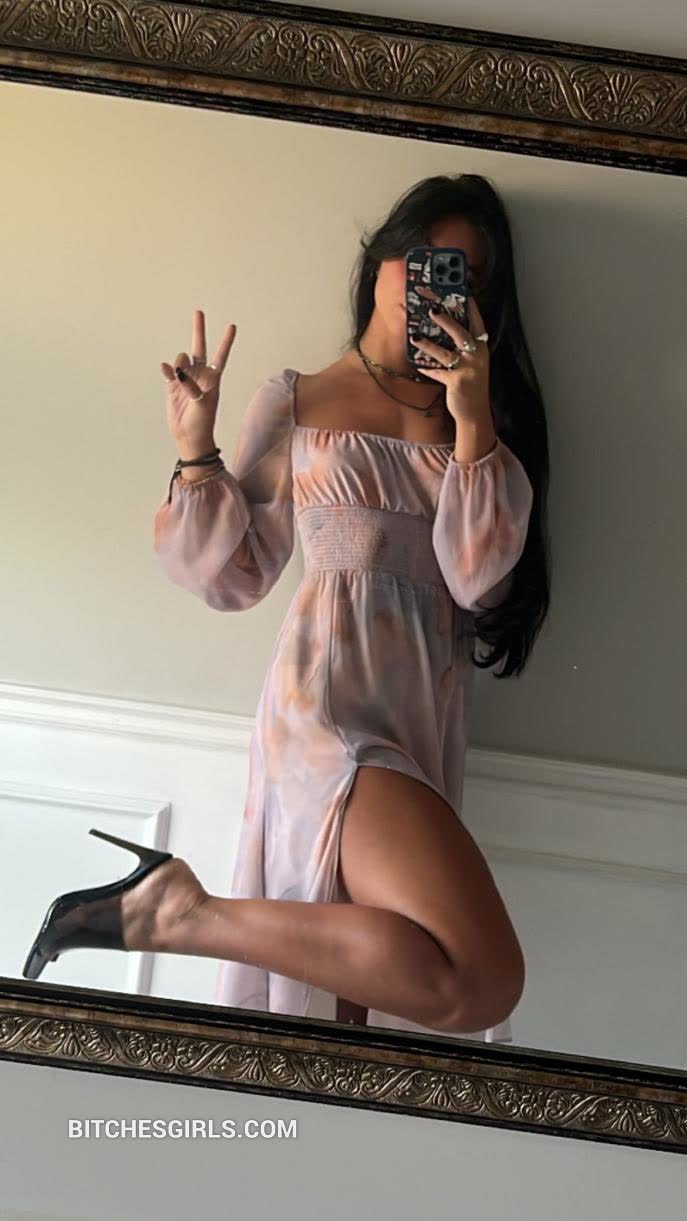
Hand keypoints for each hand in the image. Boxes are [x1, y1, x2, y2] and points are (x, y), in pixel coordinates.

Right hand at [160, 310, 236, 452]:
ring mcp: (185, 379)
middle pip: (199, 348)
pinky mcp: (172, 385)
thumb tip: (180, 374)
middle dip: (199, 330)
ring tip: (180, 381)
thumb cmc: (202, 423)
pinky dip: (167, 369)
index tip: (232, 326)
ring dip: (180, 364)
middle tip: (199, 312)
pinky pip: (169, 371)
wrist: (188, 436)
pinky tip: (167, 371)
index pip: (220, 356)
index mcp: (213, 379)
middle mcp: (200, 375)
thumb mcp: (202, 405)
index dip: (226, 341)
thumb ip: (193, 387)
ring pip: (181, 359)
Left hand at [409, 296, 489, 425]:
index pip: (478, 325)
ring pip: (445, 353)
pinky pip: (437, 372)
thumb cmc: (472, 386)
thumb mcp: (474, 364)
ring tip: (415, 337)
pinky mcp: (456, 382)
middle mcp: (476, 357)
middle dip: (446, 321)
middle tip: (432, 310)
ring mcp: (467, 370)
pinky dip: (427, 369)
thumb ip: (464, 350)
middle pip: (461, 334)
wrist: (475, 413)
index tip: (465, 295)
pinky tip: (418, 365)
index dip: (471, 310)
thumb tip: (445, 332)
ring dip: (428, 345)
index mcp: (482, 350)